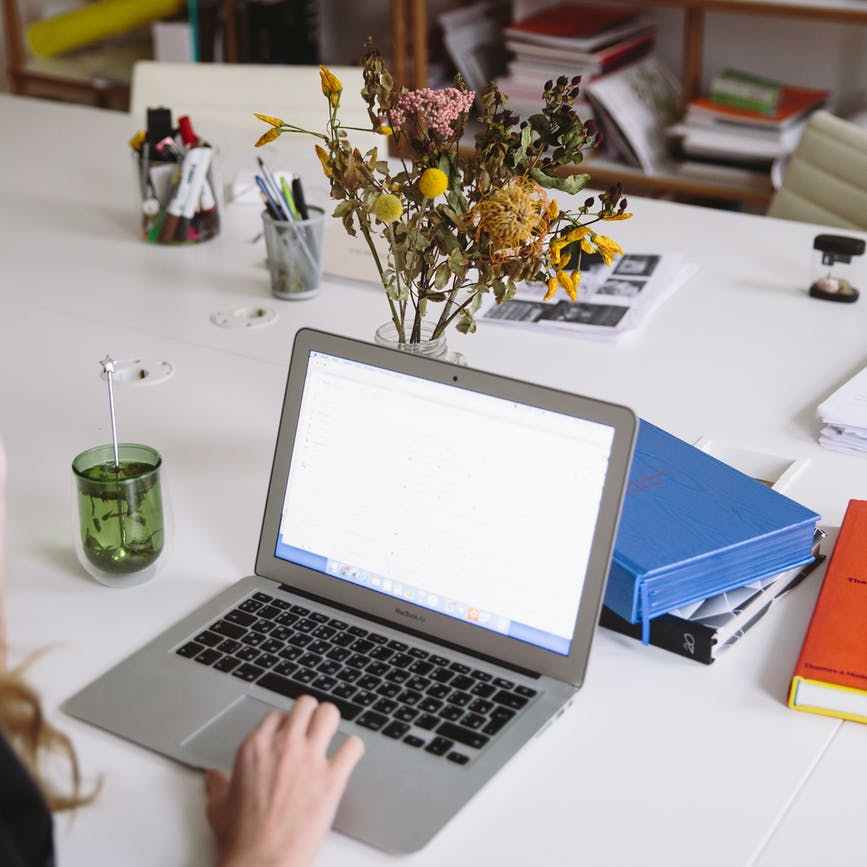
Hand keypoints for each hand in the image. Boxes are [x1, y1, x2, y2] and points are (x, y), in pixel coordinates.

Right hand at [205, 697, 364, 866]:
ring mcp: (310, 759)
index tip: (288, 736)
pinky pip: (353, 747)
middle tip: (312, 728)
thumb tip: (212, 777)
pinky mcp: (333, 777)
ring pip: (329, 714)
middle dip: (310, 714)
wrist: (263, 862)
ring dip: (331, 722)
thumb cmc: (242, 839)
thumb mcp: (219, 807)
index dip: (284, 725)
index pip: (277, 715)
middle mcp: (284, 746)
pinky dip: (354, 749)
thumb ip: (217, 785)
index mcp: (256, 748)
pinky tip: (349, 757)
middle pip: (305, 704)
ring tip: (331, 734)